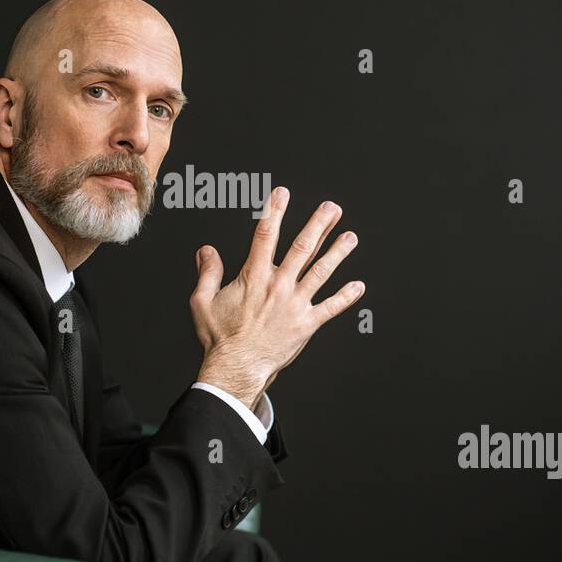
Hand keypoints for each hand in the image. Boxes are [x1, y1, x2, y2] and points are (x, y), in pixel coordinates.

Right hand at [190, 186, 363, 407]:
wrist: (237, 367)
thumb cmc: (221, 338)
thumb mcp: (203, 301)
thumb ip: (207, 273)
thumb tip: (206, 251)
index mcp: (254, 277)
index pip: (265, 235)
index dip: (275, 211)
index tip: (282, 193)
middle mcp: (279, 285)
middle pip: (302, 248)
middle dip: (318, 225)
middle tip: (332, 209)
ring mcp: (295, 304)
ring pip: (321, 272)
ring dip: (337, 252)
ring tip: (350, 237)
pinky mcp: (306, 324)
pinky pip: (331, 308)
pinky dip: (346, 297)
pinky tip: (359, 286)